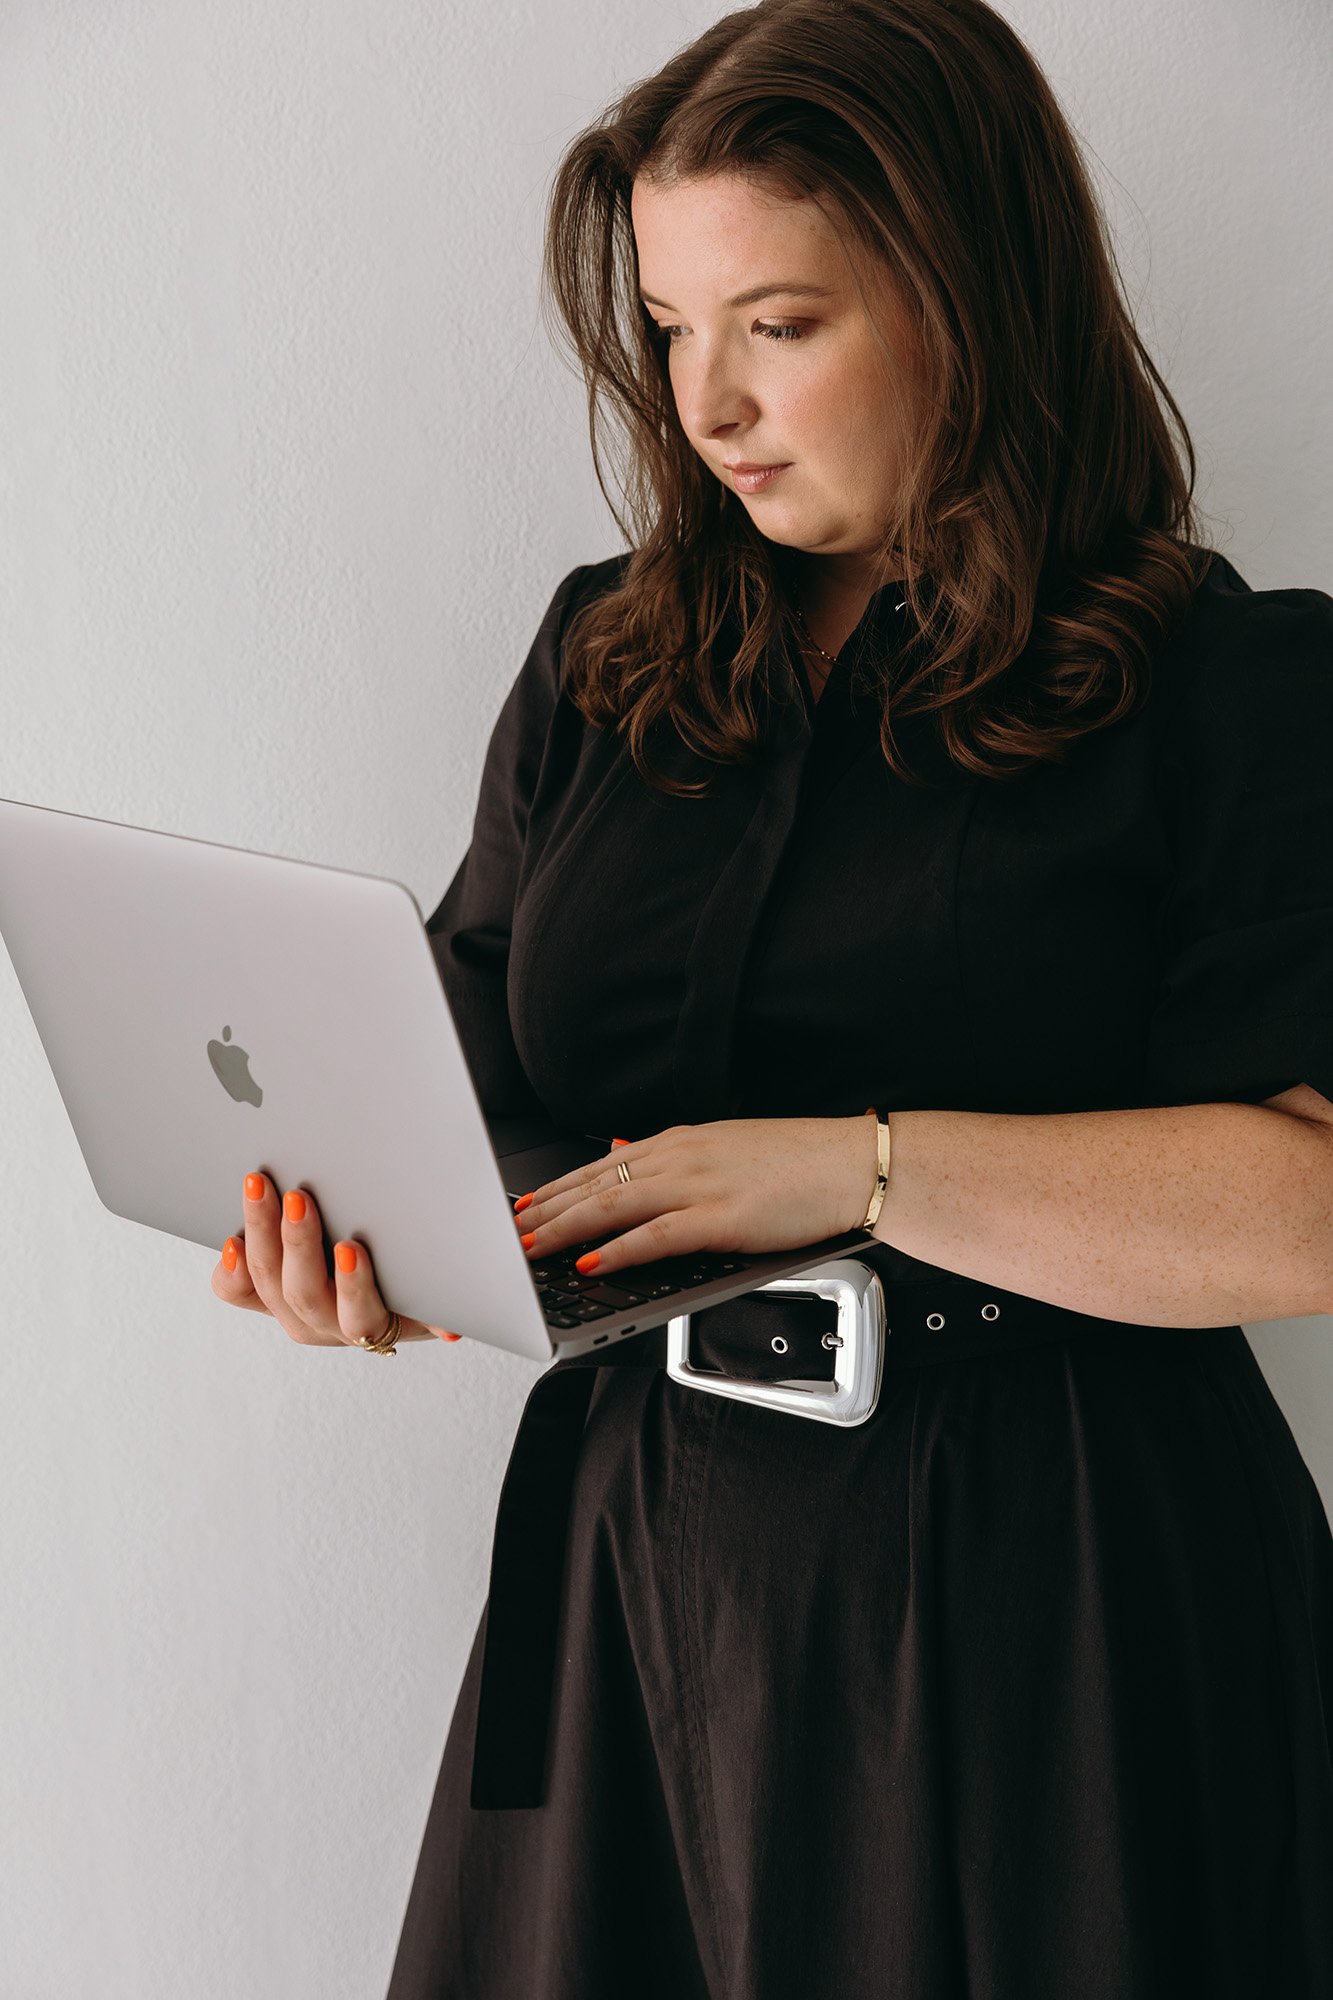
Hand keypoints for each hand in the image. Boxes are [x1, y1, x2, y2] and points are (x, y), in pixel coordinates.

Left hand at [212, 1171, 461, 1345]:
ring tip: (261, 1190)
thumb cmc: (408, 1278)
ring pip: (267, 1284)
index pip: (362, 1315)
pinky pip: (236, 1292)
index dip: (352, 1286)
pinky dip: (230, 1268)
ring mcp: (291, 1311)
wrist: (379, 1287)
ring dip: (262, 1234)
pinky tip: (231, 1238)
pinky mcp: (262, 1297)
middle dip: (299, 1243)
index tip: (350, 1249)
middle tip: (298, 1198)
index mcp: (372, 1325)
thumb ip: (444, 1306)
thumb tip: (452, 1329)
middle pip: (305, 1292)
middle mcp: (327, 1325)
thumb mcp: (431, 1292)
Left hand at [512, 1116, 880, 1276]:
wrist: (851, 1162)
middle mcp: (680, 1157)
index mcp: (680, 1142)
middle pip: (595, 1184)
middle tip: (509, 1230)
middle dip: (547, 1210)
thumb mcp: (725, 1146)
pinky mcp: (721, 1217)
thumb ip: (673, 1155)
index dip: (558, 1187)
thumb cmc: (798, 1162)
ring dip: (566, 1229)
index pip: (602, 1165)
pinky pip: (658, 1235)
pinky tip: (593, 1261)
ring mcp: (698, 1185)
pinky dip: (620, 1250)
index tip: (525, 1204)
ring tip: (531, 1249)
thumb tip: (625, 1148)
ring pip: (614, 1207)